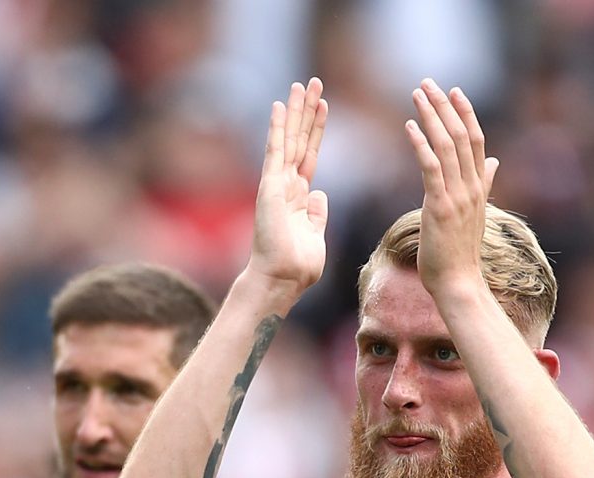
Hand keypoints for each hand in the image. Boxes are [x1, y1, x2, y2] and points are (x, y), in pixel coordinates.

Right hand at [248, 78, 329, 300]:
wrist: (282, 279)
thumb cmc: (298, 266)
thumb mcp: (316, 234)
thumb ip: (317, 213)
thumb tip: (319, 194)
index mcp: (298, 196)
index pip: (309, 154)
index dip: (316, 129)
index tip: (323, 105)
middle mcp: (286, 185)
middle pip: (299, 139)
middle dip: (306, 111)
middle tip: (313, 82)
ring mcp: (276, 184)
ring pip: (288, 139)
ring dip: (295, 111)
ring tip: (302, 84)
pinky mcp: (270, 187)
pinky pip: (275, 151)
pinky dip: (277, 128)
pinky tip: (279, 106)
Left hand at [405, 81, 499, 304]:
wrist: (459, 283)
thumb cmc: (461, 253)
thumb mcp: (476, 212)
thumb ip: (485, 182)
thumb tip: (496, 161)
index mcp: (480, 186)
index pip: (476, 140)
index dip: (465, 113)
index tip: (453, 91)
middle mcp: (472, 187)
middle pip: (461, 135)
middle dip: (444, 106)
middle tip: (428, 83)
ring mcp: (457, 196)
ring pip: (447, 146)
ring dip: (430, 117)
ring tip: (416, 95)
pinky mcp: (440, 207)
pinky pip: (431, 168)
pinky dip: (421, 144)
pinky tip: (410, 127)